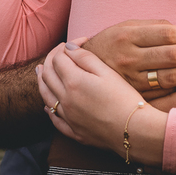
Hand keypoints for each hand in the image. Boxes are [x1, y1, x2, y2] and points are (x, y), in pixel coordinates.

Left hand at [37, 42, 167, 165]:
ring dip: (42, 81)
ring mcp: (68, 117)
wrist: (135, 131)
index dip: (67, 46)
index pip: (58, 58)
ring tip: (41, 71)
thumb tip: (68, 47)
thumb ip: (85, 58)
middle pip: (48, 75)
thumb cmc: (125, 99)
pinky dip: (49, 110)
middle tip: (58, 52)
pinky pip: (55, 120)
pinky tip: (47, 107)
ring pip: (46, 96)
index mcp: (73, 82)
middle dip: (50, 60)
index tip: (81, 42)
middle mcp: (65, 100)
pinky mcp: (74, 132)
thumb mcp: (107, 72)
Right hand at [82, 20, 175, 97]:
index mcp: (127, 36)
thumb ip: (154, 26)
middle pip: (173, 56)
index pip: (167, 34)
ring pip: (172, 77)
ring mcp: (132, 79)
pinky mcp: (136, 94)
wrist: (85, 69)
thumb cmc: (113, 43)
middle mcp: (129, 57)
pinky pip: (166, 91)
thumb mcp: (127, 26)